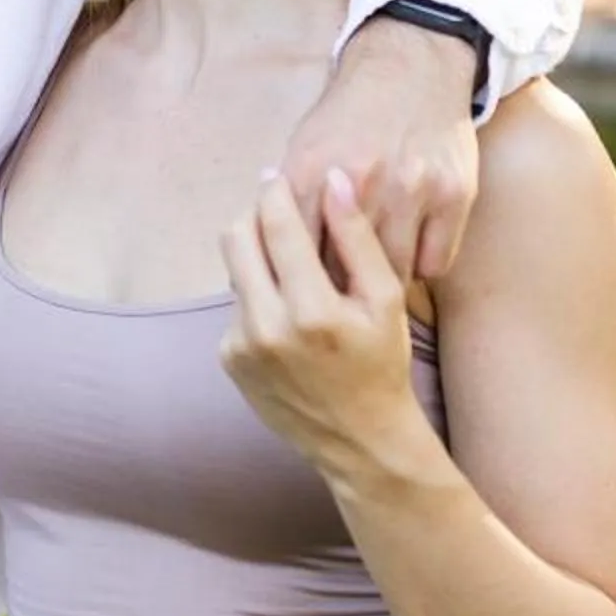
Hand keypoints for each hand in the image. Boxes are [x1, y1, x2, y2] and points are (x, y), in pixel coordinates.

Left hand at [221, 169, 436, 489]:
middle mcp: (267, 327)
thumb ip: (357, 238)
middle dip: (254, 215)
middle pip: (236, 238)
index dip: (274, 191)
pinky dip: (256, 296)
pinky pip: (235, 306)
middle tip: (276, 210)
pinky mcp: (229, 359)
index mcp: (311, 310)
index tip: (276, 175)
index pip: (276, 225)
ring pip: (234, 270)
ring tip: (291, 266)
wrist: (360, 440)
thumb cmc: (381, 363)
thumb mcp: (386, 300)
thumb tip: (334, 179)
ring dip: (256, 257)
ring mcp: (241, 346)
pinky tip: (287, 312)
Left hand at [279, 17, 479, 280]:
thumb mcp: (302, 149)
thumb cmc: (348, 116)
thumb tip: (265, 261)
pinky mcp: (454, 196)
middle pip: (344, 273)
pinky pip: (435, 264)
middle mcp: (362, 184)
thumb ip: (287, 204)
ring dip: (382, 285)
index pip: (295, 255)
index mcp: (312, 174)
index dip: (297, 284)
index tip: (301, 298)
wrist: (410, 67)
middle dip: (338, 294)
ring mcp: (413, 191)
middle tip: (338, 304)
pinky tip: (410, 258)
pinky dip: (421, 268)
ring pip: (394, 275)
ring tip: (373, 288)